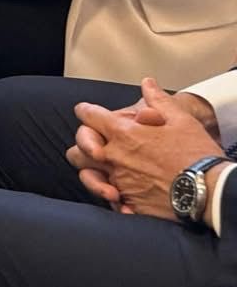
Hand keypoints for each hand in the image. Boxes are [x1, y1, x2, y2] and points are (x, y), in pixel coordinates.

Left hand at [67, 78, 224, 217]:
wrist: (209, 189)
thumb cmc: (196, 153)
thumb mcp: (180, 119)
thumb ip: (158, 100)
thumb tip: (147, 84)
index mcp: (124, 134)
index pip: (89, 116)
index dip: (87, 111)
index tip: (87, 112)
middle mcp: (115, 157)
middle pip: (78, 149)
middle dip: (84, 145)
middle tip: (96, 144)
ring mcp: (120, 182)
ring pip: (87, 176)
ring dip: (92, 173)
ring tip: (104, 172)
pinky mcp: (130, 202)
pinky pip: (109, 200)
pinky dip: (113, 198)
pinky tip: (123, 196)